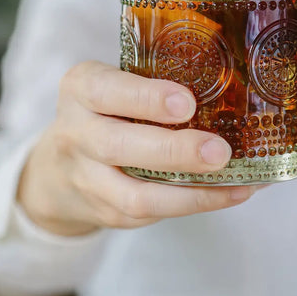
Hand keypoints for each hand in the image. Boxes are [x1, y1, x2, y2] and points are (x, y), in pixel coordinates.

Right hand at [17, 61, 260, 235]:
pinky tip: (231, 192)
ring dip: (190, 192)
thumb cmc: (105, 113)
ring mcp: (88, 180)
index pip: (104, 90)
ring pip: (134, 195)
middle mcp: (77, 135)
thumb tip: (229, 88)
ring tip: (236, 182)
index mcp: (81, 90)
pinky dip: (196, 203)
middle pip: (117, 146)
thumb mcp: (115, 84)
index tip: (186, 103)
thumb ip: (153, 82)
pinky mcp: (107, 212)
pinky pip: (152, 213)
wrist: (60, 169)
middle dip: (173, 151)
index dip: (145, 98)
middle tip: (218, 152)